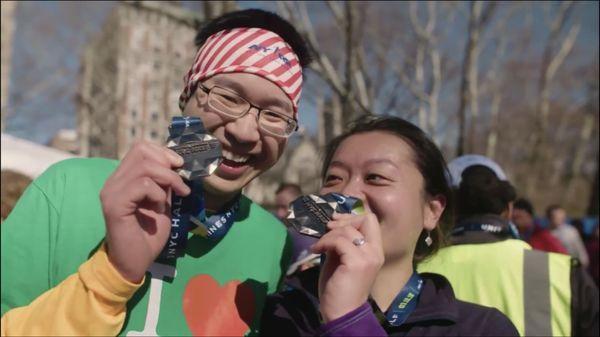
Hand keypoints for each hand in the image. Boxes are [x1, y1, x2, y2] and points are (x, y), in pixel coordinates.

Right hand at [100, 141, 189, 282]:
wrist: (133, 263)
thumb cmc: (148, 235)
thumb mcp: (162, 203)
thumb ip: (164, 183)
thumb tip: (177, 164)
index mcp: (124, 178)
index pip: (141, 148)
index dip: (164, 152)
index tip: (180, 167)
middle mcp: (114, 181)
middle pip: (142, 150)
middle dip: (167, 163)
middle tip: (179, 183)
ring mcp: (111, 192)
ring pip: (144, 166)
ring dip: (167, 179)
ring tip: (175, 195)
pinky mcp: (114, 205)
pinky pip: (141, 185)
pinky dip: (157, 193)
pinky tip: (159, 207)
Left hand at [311, 212, 383, 321]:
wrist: (342, 313)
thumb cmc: (340, 288)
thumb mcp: (341, 259)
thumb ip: (342, 243)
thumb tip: (333, 228)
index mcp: (375, 250)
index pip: (371, 221)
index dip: (352, 217)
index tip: (335, 222)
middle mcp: (376, 251)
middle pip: (365, 219)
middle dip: (343, 221)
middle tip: (327, 229)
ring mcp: (368, 256)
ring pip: (348, 230)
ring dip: (328, 235)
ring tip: (318, 246)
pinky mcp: (357, 262)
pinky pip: (338, 241)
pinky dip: (324, 242)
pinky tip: (316, 251)